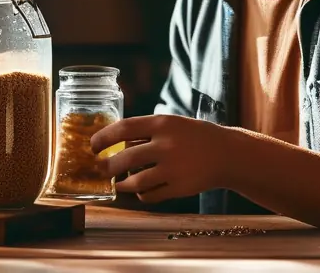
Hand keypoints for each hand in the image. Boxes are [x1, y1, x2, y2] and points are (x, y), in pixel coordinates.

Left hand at [90, 114, 233, 202]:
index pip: (123, 128)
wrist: (227, 153)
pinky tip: (141, 190)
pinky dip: (140, 195)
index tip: (93, 146)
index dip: (103, 138)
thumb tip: (112, 143)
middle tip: (102, 169)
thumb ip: (145, 132)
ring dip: (122, 184)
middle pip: (124, 158)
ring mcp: (173, 168)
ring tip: (119, 183)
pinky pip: (149, 196)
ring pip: (134, 181)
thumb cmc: (193, 136)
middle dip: (107, 166)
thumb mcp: (171, 124)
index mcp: (162, 123)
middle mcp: (166, 144)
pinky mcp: (179, 188)